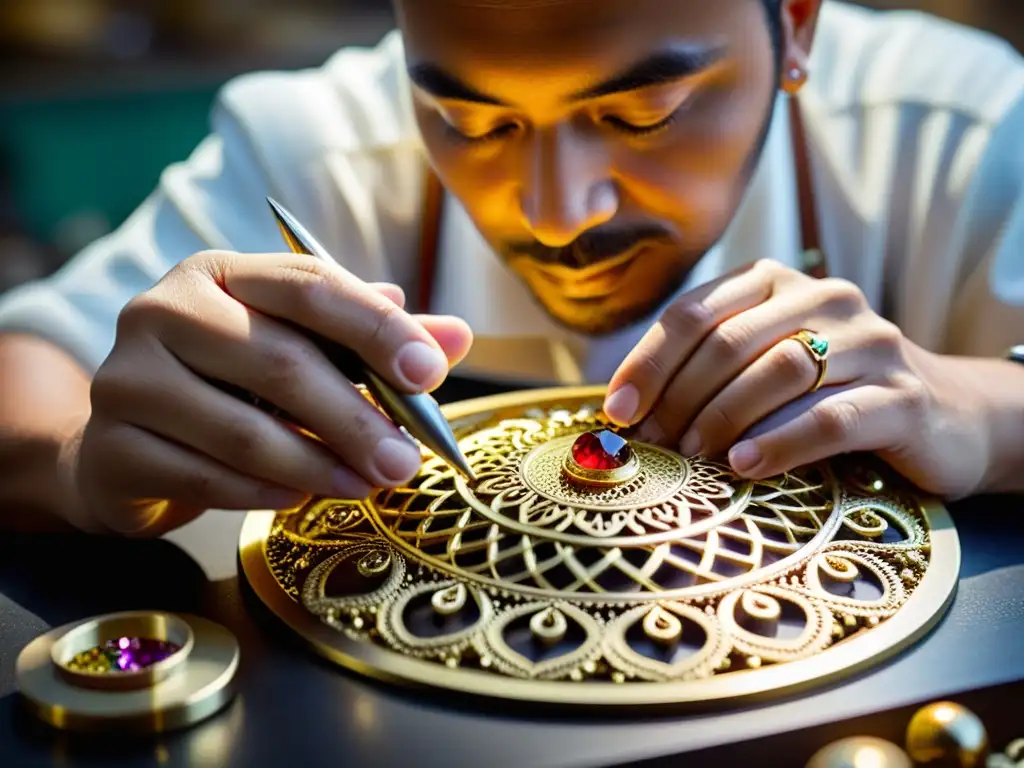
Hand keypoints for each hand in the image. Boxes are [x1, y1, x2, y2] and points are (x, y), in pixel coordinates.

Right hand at [71, 251, 472, 535]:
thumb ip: (374, 343)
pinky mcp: (111, 446)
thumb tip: (457, 336)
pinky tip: (304, 498)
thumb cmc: (233, 386)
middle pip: (279, 361)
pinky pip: (207, 477)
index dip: (375, 327)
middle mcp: (164, 311)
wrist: (133, 444)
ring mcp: (127, 378)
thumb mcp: (304, 350)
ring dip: (320, 466)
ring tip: (368, 486)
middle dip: (356, 418)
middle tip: (405, 461)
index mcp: (221, 273)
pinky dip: (267, 493)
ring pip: (244, 429)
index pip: (309, 285)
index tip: (428, 372)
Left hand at [603, 259, 991, 498]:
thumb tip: (625, 411)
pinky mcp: (903, 395)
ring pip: (778, 371)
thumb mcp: (764, 365)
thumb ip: (707, 370)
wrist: (942, 414)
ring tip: (692, 456)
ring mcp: (869, 342)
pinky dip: (780, 442)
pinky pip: (831, 418)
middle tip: (653, 444)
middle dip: (678, 397)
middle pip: (729, 342)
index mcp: (776, 282)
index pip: (694, 312)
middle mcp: (824, 298)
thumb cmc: (828, 392)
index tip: (617, 410)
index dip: (648, 362)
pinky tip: (745, 465)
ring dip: (723, 418)